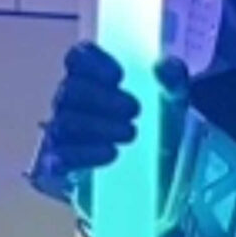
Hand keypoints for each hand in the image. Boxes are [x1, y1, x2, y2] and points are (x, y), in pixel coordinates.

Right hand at [31, 44, 189, 190]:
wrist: (160, 178)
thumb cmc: (161, 130)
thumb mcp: (175, 103)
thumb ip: (174, 80)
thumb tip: (164, 66)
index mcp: (92, 79)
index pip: (76, 58)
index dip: (93, 62)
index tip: (119, 76)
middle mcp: (71, 104)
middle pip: (70, 89)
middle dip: (101, 98)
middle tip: (134, 109)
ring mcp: (62, 136)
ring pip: (65, 123)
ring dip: (98, 126)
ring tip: (130, 132)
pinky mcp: (60, 168)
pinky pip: (60, 158)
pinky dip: (85, 154)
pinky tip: (110, 153)